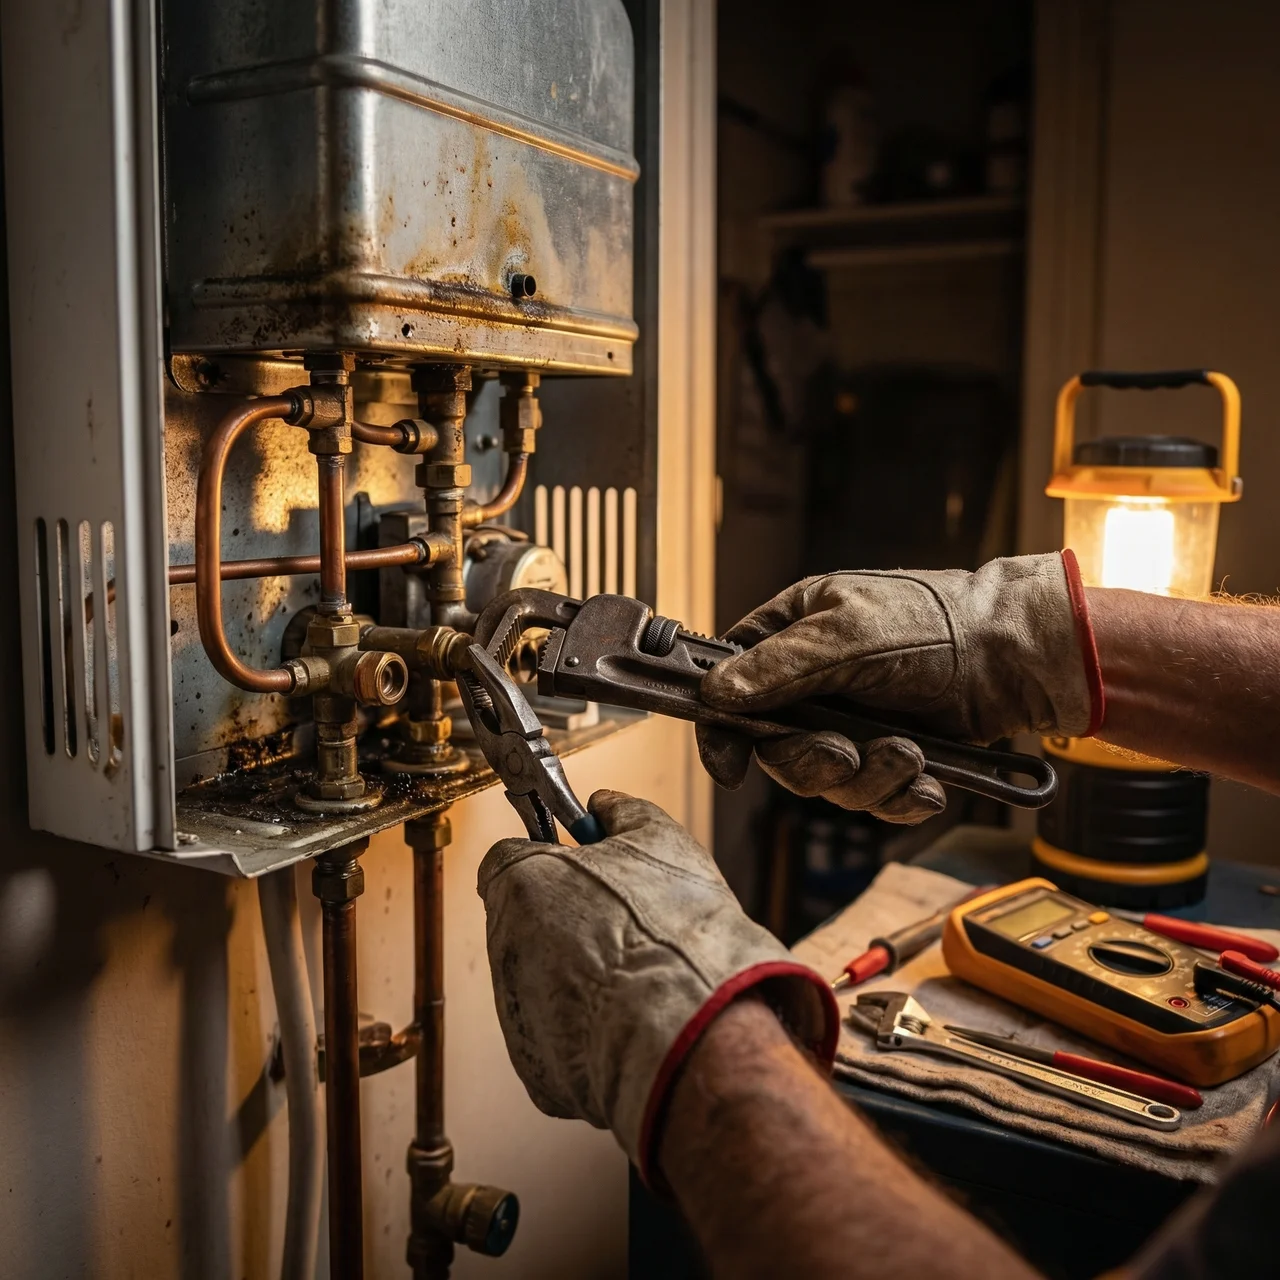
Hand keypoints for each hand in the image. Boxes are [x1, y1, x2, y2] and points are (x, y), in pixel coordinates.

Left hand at [477, 790, 837, 1179]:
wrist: (691, 1029)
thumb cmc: (672, 933)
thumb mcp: (660, 838)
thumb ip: (621, 811)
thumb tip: (605, 806)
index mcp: (521, 884)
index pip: (509, 856)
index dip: (551, 857)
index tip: (582, 862)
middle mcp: (504, 950)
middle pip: (524, 921)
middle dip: (565, 918)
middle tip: (620, 922)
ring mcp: (516, 1015)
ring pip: (541, 982)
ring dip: (577, 976)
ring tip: (636, 976)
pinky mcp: (538, 1070)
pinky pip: (558, 1039)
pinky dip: (588, 1030)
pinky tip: (630, 1019)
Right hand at [697, 552, 1101, 822]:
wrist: (1016, 656)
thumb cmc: (933, 623)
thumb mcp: (846, 635)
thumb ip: (777, 666)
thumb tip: (716, 693)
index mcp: (792, 634)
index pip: (731, 685)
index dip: (723, 728)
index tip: (729, 765)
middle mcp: (815, 683)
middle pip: (777, 750)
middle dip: (813, 763)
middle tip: (845, 754)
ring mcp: (854, 722)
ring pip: (827, 782)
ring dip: (867, 780)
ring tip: (910, 755)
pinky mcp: (891, 755)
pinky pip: (874, 798)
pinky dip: (900, 797)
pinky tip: (927, 783)